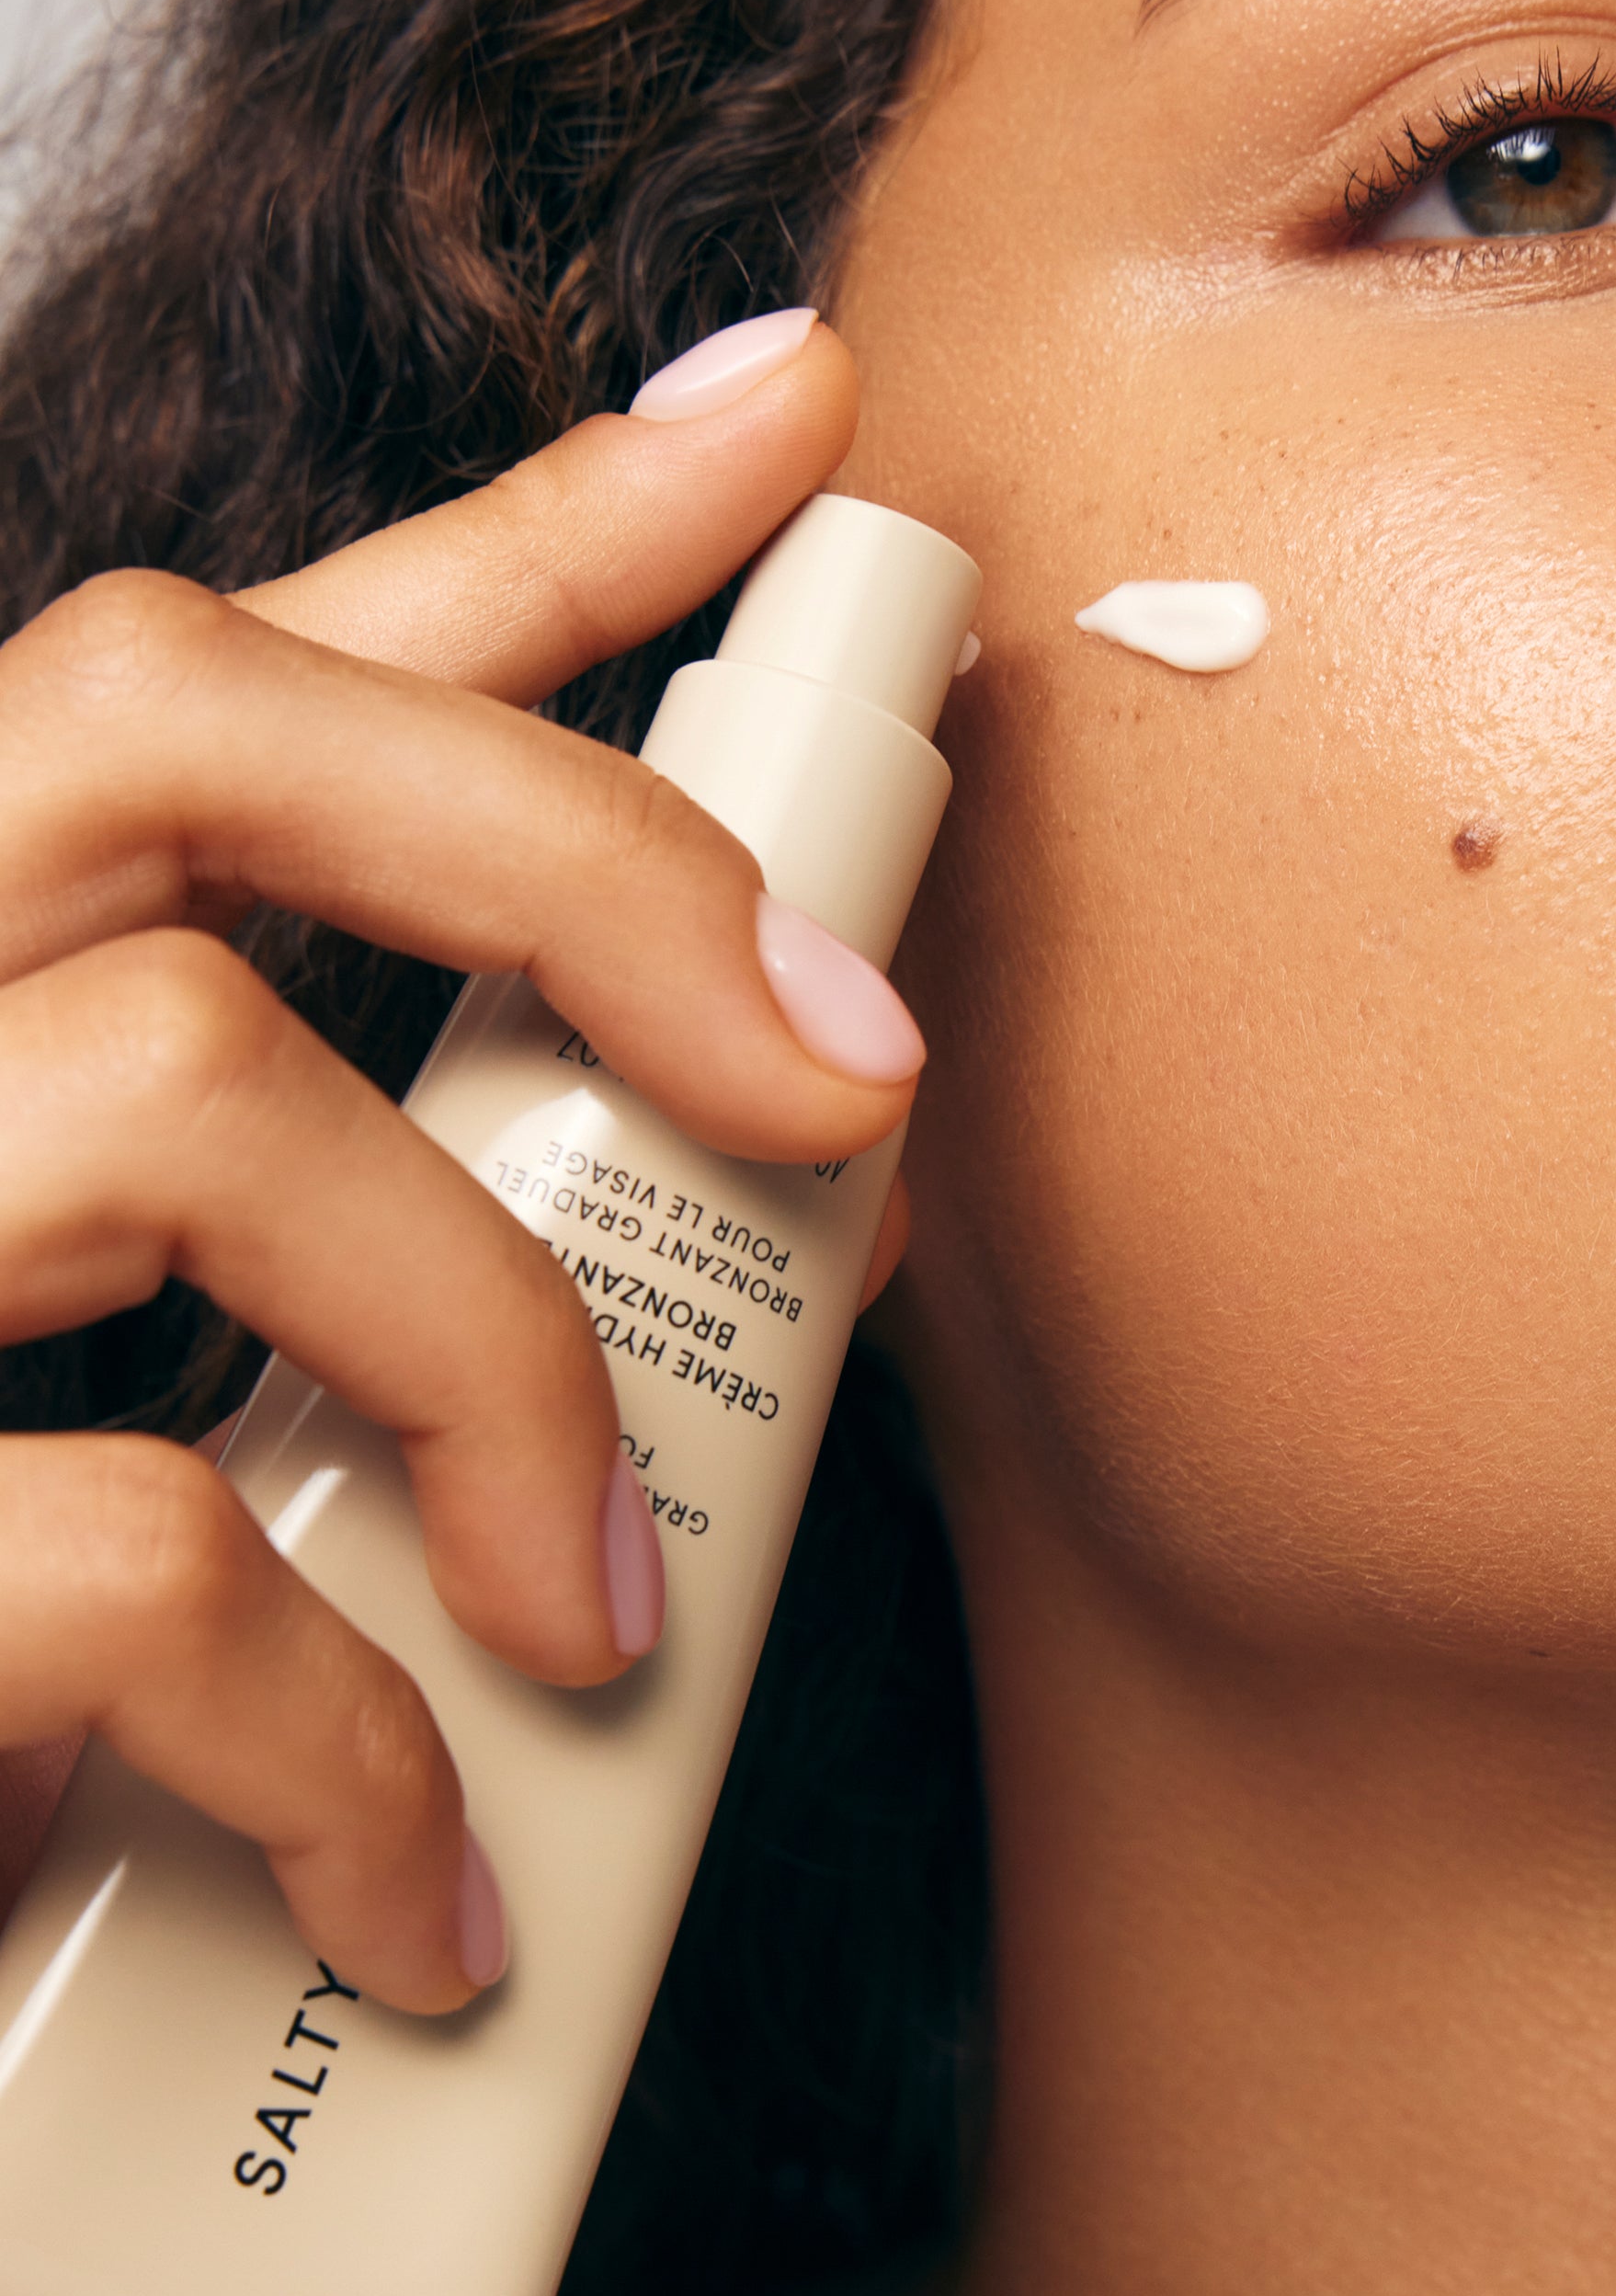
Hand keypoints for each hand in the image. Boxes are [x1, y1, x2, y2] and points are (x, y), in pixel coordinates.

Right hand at [0, 316, 919, 2011]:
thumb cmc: (13, 1684)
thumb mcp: (208, 1401)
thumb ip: (432, 1219)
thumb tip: (822, 1110)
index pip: (218, 655)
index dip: (519, 518)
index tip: (797, 411)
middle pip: (166, 710)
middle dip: (579, 849)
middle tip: (851, 1073)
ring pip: (191, 1089)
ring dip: (501, 1359)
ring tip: (589, 1617)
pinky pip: (134, 1553)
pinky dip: (358, 1743)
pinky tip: (427, 1884)